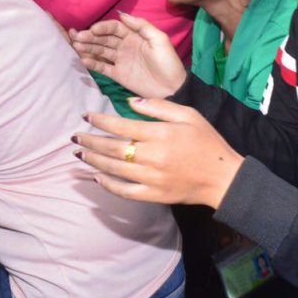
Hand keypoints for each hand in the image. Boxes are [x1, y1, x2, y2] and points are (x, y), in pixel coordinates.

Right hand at [70, 13, 185, 97]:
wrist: (173, 89)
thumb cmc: (168, 63)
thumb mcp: (159, 39)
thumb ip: (142, 26)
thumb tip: (122, 14)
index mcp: (134, 36)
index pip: (114, 28)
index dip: (103, 27)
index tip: (93, 29)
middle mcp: (125, 46)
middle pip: (104, 39)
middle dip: (90, 37)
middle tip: (77, 37)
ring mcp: (120, 61)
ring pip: (100, 51)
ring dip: (88, 48)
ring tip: (75, 46)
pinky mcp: (118, 75)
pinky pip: (102, 67)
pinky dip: (92, 63)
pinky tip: (83, 60)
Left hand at [74, 98, 243, 207]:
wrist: (223, 177)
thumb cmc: (207, 142)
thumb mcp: (188, 115)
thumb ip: (158, 106)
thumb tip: (130, 101)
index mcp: (161, 134)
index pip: (122, 126)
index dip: (101, 121)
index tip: (86, 117)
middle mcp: (153, 156)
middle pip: (113, 149)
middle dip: (90, 141)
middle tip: (74, 136)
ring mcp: (152, 178)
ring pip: (114, 170)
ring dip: (94, 161)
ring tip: (79, 153)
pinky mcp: (154, 195)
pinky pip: (125, 191)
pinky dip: (108, 185)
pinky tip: (97, 177)